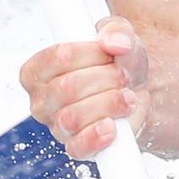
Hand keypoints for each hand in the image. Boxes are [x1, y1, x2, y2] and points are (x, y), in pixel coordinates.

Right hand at [19, 16, 151, 160]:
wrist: (139, 93)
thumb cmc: (118, 63)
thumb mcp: (120, 37)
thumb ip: (117, 30)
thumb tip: (114, 42)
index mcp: (39, 69)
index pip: (59, 56)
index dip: (92, 52)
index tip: (109, 51)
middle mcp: (41, 100)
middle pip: (67, 87)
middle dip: (106, 77)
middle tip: (122, 75)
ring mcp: (56, 126)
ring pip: (73, 117)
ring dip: (110, 102)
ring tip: (126, 96)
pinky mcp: (75, 148)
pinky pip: (78, 147)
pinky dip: (99, 135)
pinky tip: (113, 125)